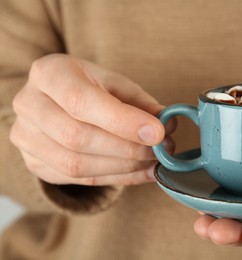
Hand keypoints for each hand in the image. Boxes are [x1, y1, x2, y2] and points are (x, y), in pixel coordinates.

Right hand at [10, 54, 174, 185]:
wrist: (55, 101)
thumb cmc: (89, 86)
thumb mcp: (114, 84)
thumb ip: (140, 103)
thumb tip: (169, 124)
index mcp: (49, 74)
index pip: (81, 101)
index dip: (122, 121)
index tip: (158, 133)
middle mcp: (29, 105)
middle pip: (77, 137)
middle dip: (127, 148)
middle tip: (161, 150)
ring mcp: (27, 139)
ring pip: (76, 165)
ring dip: (124, 167)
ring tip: (154, 161)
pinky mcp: (36, 164)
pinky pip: (80, 180)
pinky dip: (118, 178)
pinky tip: (142, 172)